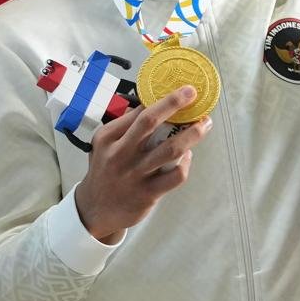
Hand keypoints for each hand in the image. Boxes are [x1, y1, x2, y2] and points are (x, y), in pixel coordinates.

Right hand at [73, 84, 212, 242]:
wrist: (95, 209)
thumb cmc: (104, 171)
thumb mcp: (103, 145)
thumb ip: (124, 128)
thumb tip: (151, 106)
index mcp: (108, 137)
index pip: (137, 112)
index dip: (160, 100)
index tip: (178, 91)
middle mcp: (120, 153)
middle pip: (149, 122)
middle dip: (173, 103)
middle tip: (191, 93)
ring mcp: (135, 174)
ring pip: (170, 149)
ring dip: (192, 134)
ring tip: (204, 125)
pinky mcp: (148, 193)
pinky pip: (175, 175)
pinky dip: (186, 163)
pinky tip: (187, 157)